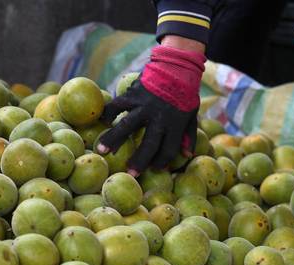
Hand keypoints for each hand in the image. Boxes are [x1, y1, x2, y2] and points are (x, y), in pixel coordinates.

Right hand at [96, 41, 205, 175]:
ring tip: (101, 150)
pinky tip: (102, 121)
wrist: (177, 64)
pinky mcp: (133, 94)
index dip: (162, 162)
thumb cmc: (185, 91)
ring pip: (127, 126)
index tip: (153, 168)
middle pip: (148, 145)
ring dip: (113, 139)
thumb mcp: (192, 112)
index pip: (169, 150)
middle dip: (139, 161)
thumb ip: (189, 134)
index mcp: (176, 124)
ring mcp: (145, 106)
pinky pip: (117, 106)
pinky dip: (108, 113)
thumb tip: (187, 155)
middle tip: (129, 173)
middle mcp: (160, 117)